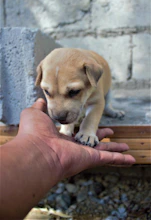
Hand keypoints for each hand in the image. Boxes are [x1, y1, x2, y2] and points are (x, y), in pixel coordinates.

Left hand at [18, 98, 134, 179]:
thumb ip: (40, 107)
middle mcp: (74, 146)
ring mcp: (83, 153)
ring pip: (103, 151)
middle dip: (102, 137)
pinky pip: (108, 159)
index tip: (92, 123)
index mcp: (62, 137)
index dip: (85, 128)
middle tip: (112, 133)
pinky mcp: (91, 158)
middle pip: (92, 141)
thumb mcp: (35, 114)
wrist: (36, 150)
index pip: (77, 132)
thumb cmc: (33, 132)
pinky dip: (120, 159)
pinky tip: (131, 159)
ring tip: (126, 147)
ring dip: (115, 149)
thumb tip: (41, 100)